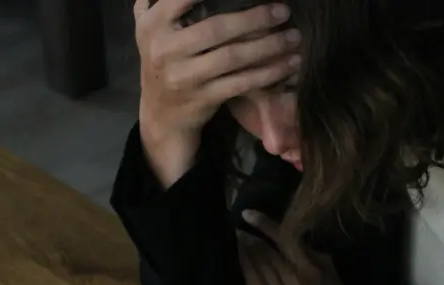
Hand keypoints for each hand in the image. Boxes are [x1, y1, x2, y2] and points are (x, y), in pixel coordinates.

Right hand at [133, 0, 301, 185]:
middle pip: (216, 29)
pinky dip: (267, 73)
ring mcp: (184, 77)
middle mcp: (165, 50)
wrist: (160, 115)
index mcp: (152, 25)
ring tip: (294, 37)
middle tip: (283, 11)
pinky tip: (288, 65)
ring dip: (268, 47)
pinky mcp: (203, 99)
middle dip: (255, 18)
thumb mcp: (149, 31)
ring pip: (233, 57)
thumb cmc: (164, 62)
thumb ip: (156, 3)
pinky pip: (241, 83)